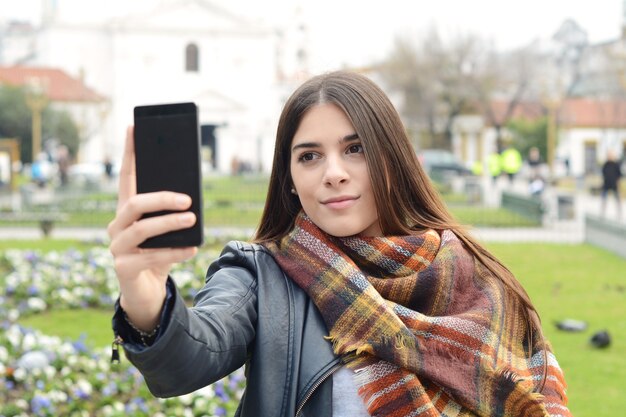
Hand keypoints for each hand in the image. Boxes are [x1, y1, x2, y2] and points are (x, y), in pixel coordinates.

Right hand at [107, 126, 197, 330]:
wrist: (148, 292)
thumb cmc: (160, 253)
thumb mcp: (167, 230)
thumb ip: (173, 213)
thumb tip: (191, 196)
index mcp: (126, 211)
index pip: (126, 177)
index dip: (129, 153)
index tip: (133, 128)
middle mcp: (116, 226)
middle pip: (135, 203)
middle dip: (163, 198)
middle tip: (188, 199)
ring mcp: (116, 247)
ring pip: (142, 229)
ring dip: (169, 223)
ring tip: (192, 219)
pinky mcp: (123, 268)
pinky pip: (151, 257)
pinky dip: (174, 252)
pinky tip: (192, 249)